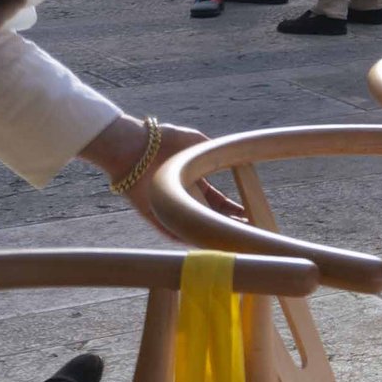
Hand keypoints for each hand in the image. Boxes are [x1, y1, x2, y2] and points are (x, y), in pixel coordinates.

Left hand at [82, 115, 245, 231]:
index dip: (230, 208)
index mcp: (191, 178)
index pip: (215, 199)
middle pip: (206, 213)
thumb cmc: (163, 139)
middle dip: (225, 222)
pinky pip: (168, 231)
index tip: (246, 214)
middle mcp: (181, 194)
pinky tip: (199, 241)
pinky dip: (182, 237)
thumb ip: (213, 150)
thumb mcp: (195, 141)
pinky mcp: (152, 213)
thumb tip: (234, 156)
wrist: (134, 145)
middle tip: (244, 229)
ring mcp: (167, 204)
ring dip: (208, 232)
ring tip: (227, 237)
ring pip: (191, 224)